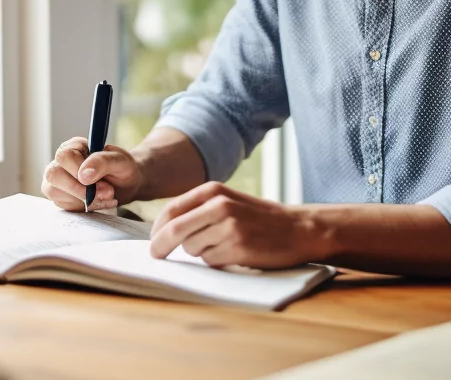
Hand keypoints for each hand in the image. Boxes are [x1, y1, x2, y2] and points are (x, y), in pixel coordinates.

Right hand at [40, 136, 146, 212]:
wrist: (127, 184)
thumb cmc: (122, 168)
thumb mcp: (120, 160)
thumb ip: (102, 161)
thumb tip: (83, 174)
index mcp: (74, 147)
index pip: (64, 156)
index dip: (78, 170)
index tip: (98, 180)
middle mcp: (62, 163)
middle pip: (54, 175)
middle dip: (80, 189)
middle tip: (106, 192)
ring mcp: (59, 182)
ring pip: (55, 192)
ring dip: (84, 200)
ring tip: (105, 196)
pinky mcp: (62, 198)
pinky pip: (65, 206)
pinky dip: (85, 208)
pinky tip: (99, 203)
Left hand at [149, 182, 328, 268]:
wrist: (297, 228)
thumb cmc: (259, 217)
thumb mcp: (228, 201)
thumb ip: (199, 209)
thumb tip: (162, 230)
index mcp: (213, 190)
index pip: (171, 210)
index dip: (157, 229)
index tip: (153, 242)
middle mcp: (219, 206)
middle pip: (174, 231)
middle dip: (161, 247)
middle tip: (156, 256)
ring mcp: (229, 227)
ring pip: (192, 249)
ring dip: (200, 253)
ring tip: (223, 245)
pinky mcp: (238, 247)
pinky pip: (210, 260)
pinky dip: (216, 261)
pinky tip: (234, 253)